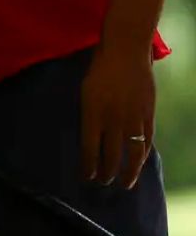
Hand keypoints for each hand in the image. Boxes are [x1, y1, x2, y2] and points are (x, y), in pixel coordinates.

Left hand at [81, 44, 155, 187]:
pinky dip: (142, 154)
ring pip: (132, 152)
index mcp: (92, 114)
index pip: (89, 149)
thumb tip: (91, 138)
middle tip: (103, 183)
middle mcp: (113, 119)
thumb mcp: (85, 93)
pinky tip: (139, 163)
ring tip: (124, 183)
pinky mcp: (148, 113)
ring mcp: (133, 117)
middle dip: (106, 173)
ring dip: (128, 171)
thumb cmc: (99, 70)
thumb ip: (89, 116)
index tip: (86, 177)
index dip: (88, 166)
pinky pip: (146, 139)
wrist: (125, 52)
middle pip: (110, 154)